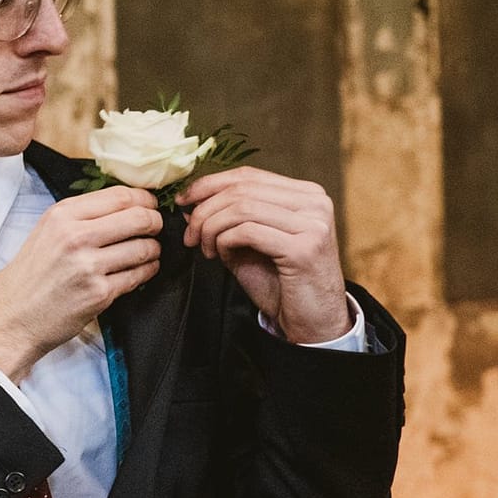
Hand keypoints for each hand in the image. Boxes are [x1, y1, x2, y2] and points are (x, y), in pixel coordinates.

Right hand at [0, 187, 161, 380]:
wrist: (12, 317)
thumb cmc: (30, 275)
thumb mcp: (46, 232)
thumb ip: (81, 216)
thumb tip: (126, 206)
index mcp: (62, 215)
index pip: (120, 196)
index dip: (144, 199)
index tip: (150, 205)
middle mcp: (75, 236)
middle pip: (139, 218)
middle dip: (155, 222)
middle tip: (155, 228)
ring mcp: (89, 266)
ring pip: (144, 248)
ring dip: (153, 250)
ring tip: (148, 252)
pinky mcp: (99, 293)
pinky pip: (138, 275)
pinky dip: (147, 271)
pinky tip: (141, 271)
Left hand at [178, 167, 350, 342]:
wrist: (313, 321)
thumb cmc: (280, 284)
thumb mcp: (248, 244)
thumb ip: (226, 219)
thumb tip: (190, 201)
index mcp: (305, 194)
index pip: (248, 175)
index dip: (209, 184)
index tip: (183, 202)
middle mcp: (315, 202)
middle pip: (241, 189)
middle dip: (204, 210)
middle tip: (190, 235)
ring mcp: (313, 224)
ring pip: (241, 207)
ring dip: (211, 228)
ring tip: (204, 249)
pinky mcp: (305, 248)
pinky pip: (247, 231)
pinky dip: (224, 241)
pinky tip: (220, 257)